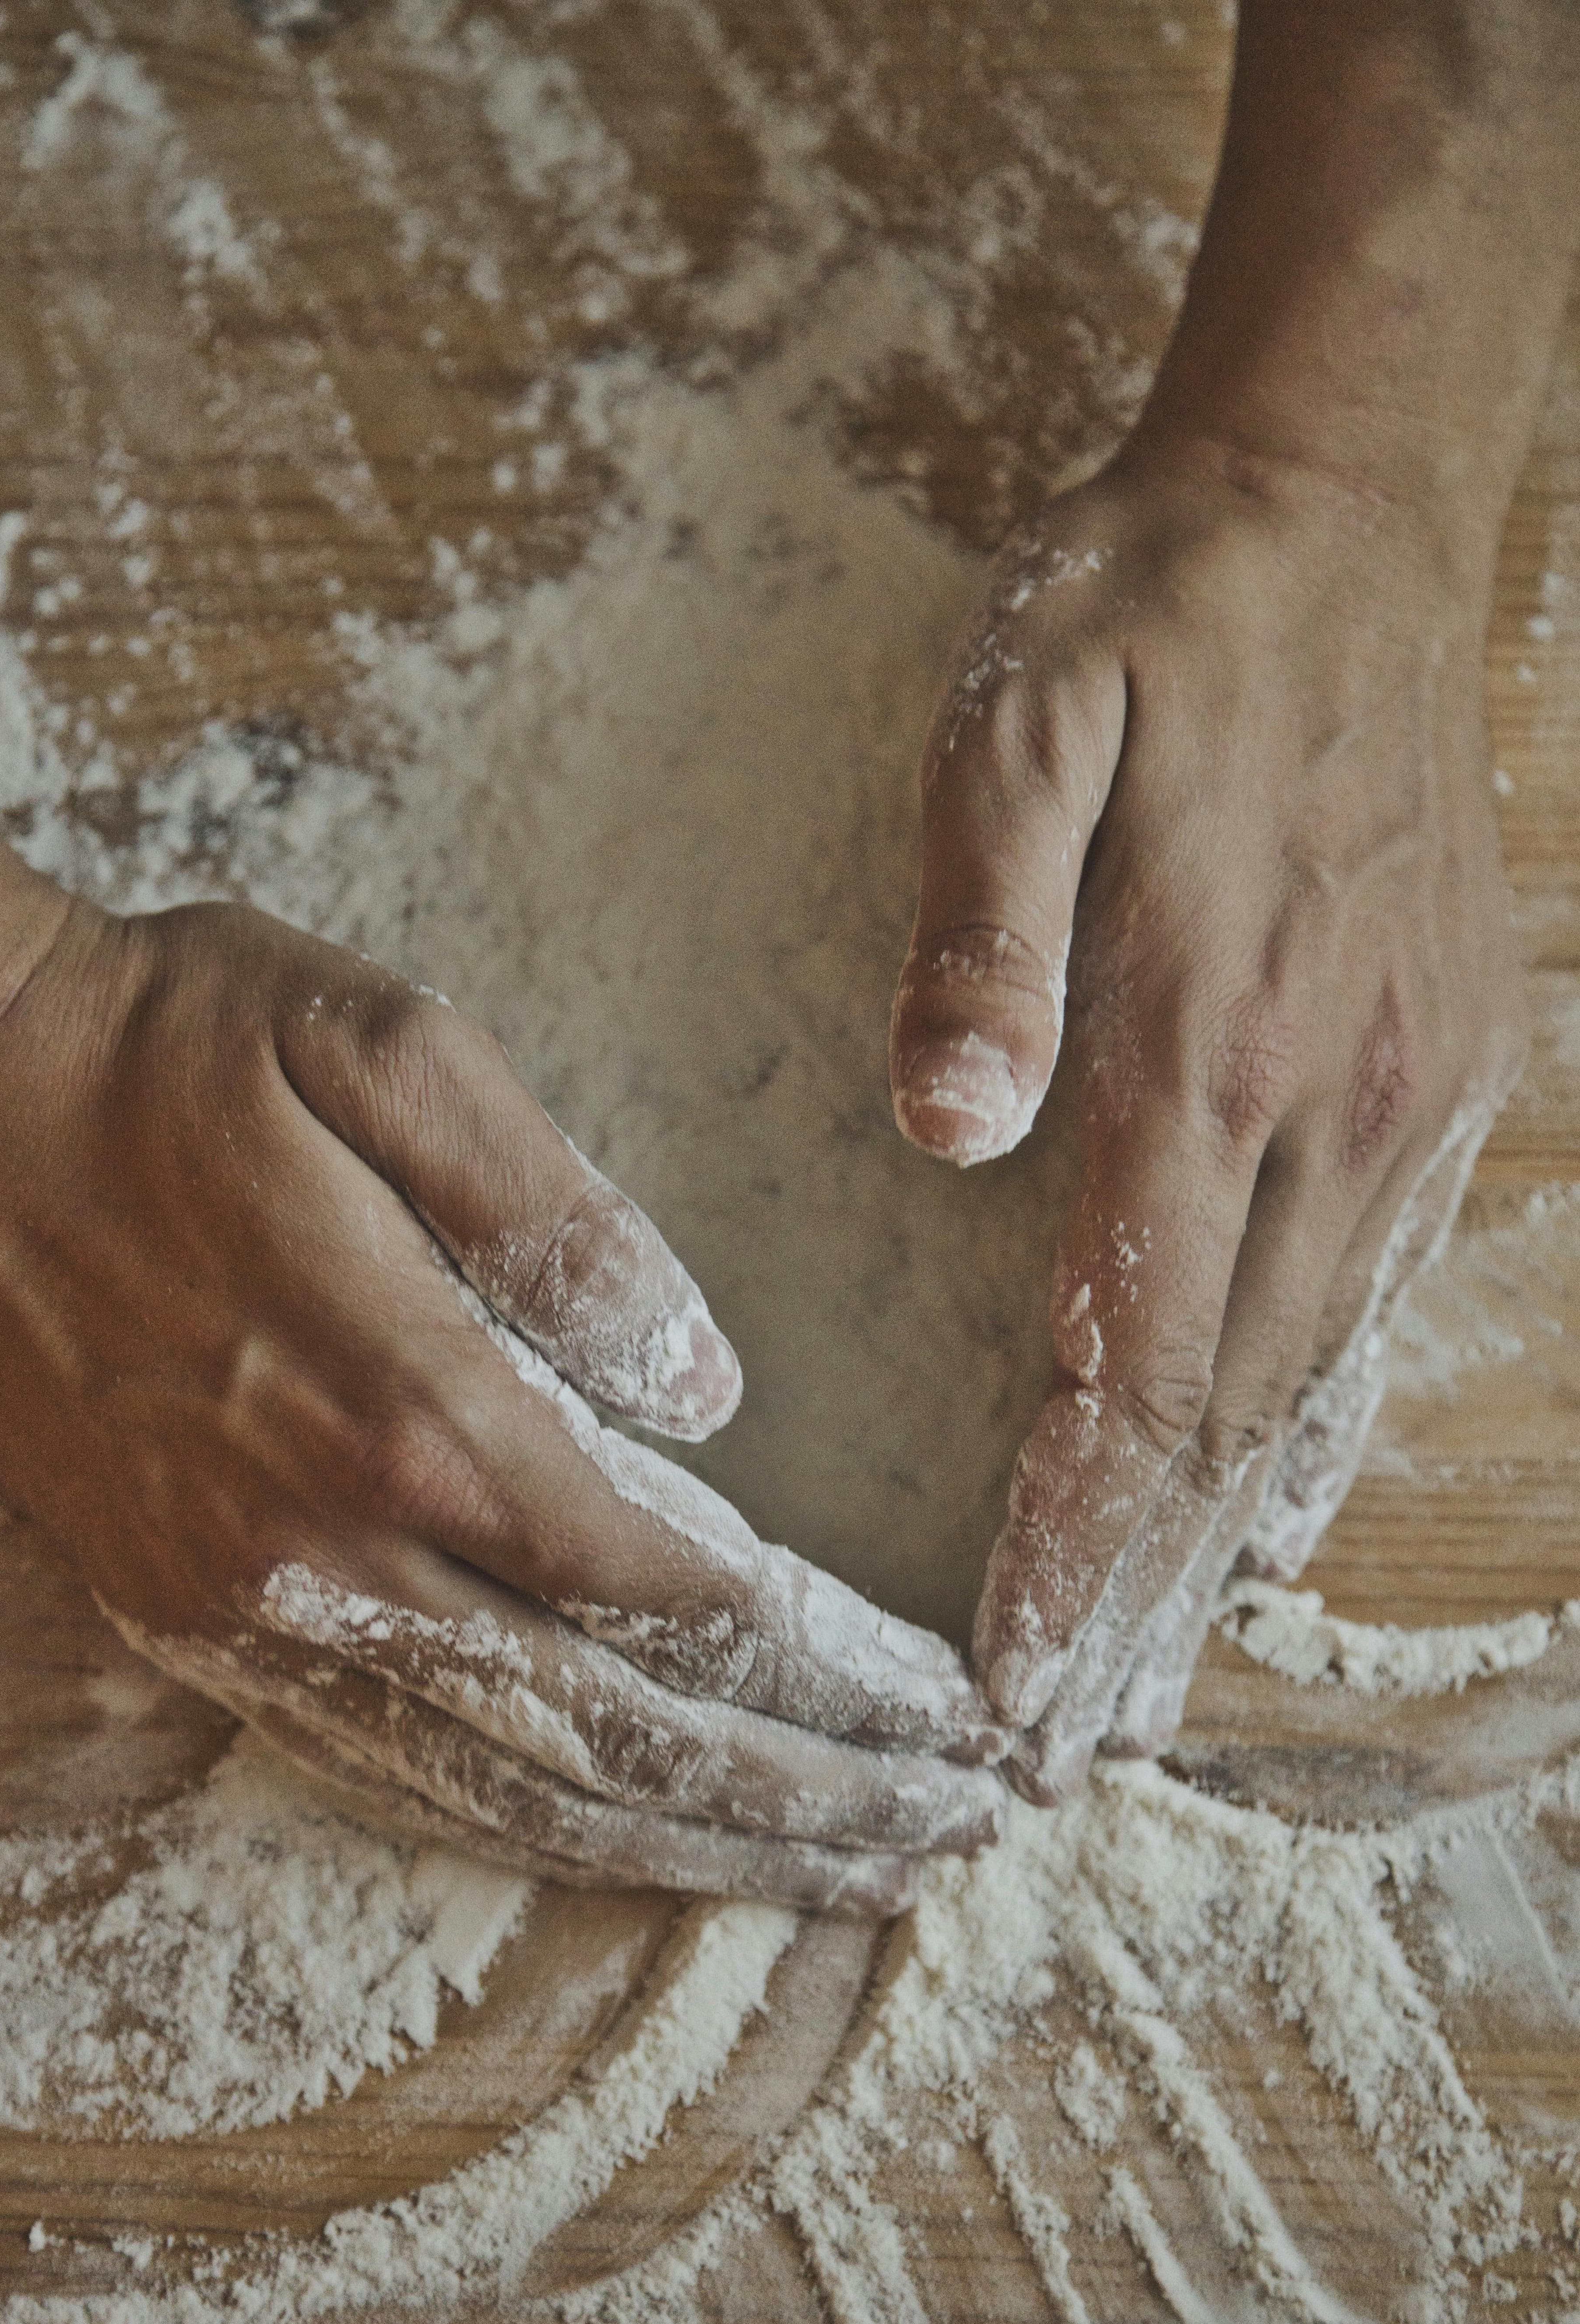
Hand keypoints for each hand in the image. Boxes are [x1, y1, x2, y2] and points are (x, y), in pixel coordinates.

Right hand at [0, 880, 1004, 1907]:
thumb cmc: (167, 1052)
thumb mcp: (385, 1047)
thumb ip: (559, 1217)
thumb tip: (701, 1381)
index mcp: (410, 1410)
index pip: (673, 1588)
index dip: (827, 1661)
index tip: (942, 1698)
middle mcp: (335, 1551)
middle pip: (620, 1729)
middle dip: (804, 1793)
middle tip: (950, 1830)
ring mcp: (252, 1606)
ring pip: (513, 1786)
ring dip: (692, 1844)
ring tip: (836, 1877)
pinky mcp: (189, 1617)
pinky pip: (386, 1771)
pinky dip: (528, 1829)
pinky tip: (626, 1848)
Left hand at [890, 444, 1527, 1800]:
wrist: (1337, 513)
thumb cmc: (1154, 618)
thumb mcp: (1023, 722)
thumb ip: (981, 933)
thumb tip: (942, 1126)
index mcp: (1206, 1045)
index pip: (1130, 1364)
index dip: (1071, 1542)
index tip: (1014, 1685)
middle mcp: (1326, 1104)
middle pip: (1221, 1415)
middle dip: (1135, 1594)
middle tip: (1057, 1751)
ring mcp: (1404, 1095)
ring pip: (1306, 1381)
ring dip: (1221, 1544)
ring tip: (1152, 1684)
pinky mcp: (1440, 1066)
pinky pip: (1375, 1294)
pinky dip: (1315, 1429)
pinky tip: (1276, 1517)